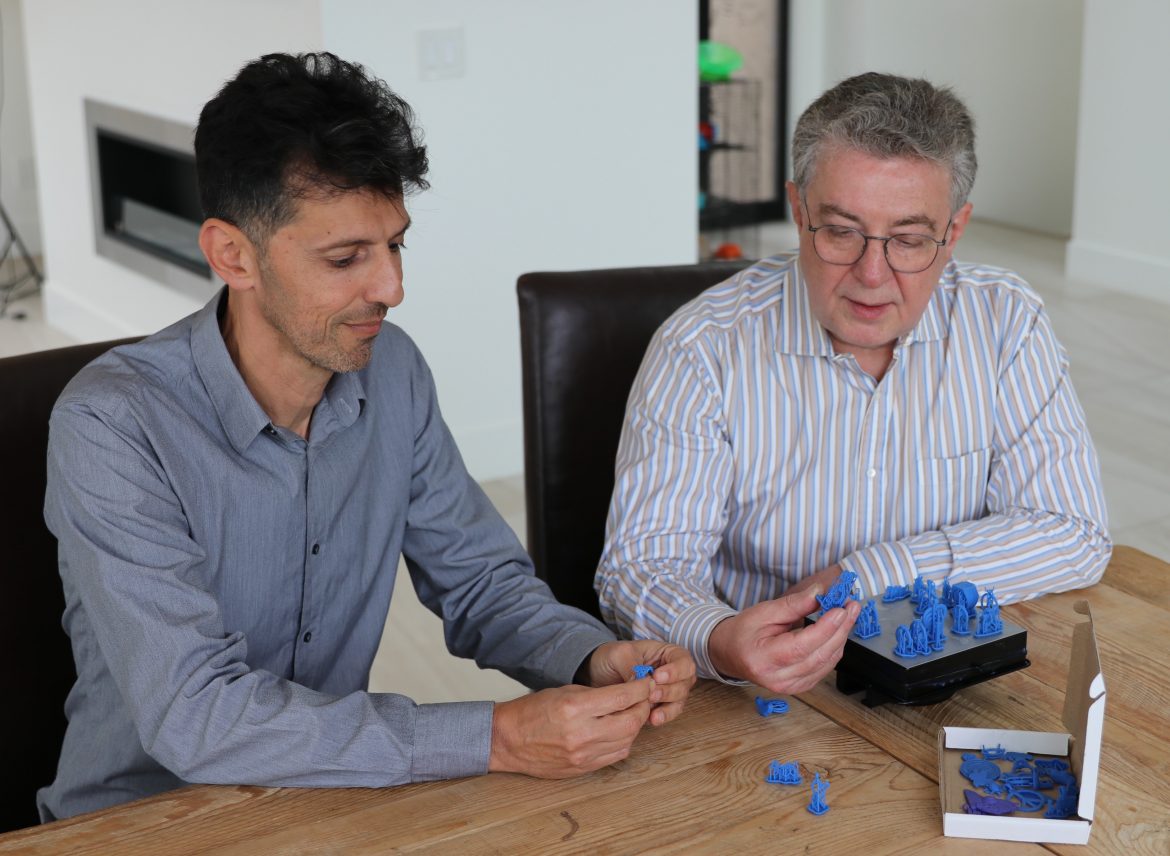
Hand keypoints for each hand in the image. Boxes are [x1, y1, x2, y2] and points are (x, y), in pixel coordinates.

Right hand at [489, 680, 651, 777]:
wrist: (508, 740)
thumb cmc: (533, 711)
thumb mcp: (564, 691)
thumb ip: (597, 694)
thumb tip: (627, 692)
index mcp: (575, 708)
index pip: (621, 697)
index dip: (641, 689)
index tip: (648, 683)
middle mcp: (581, 733)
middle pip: (630, 721)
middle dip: (643, 707)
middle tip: (645, 698)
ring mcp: (583, 755)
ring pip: (627, 741)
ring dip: (635, 725)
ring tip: (632, 713)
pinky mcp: (583, 768)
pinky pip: (615, 756)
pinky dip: (624, 742)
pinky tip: (620, 731)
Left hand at [583, 640, 696, 725]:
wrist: (598, 674)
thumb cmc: (612, 658)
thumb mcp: (619, 654)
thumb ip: (631, 665)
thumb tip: (641, 683)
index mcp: (667, 653)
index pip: (684, 661)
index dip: (676, 670)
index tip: (657, 676)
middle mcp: (672, 673)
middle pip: (685, 683)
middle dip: (670, 691)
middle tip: (651, 694)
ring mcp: (668, 691)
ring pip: (679, 701)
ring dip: (667, 707)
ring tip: (651, 711)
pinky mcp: (659, 706)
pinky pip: (668, 714)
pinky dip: (662, 717)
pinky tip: (651, 720)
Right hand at [707, 570, 859, 693]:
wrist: (732, 653)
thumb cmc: (743, 631)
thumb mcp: (763, 611)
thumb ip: (793, 605)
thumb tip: (820, 593)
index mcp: (764, 660)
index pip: (801, 646)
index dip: (825, 628)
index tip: (841, 609)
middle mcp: (779, 679)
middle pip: (819, 655)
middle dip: (840, 629)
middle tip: (852, 606)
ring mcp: (791, 687)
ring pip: (827, 662)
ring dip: (841, 637)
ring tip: (848, 614)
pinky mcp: (801, 687)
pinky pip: (825, 668)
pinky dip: (834, 648)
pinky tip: (837, 632)